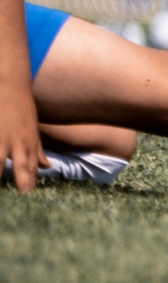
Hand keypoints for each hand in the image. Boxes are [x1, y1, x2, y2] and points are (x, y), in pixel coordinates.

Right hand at [0, 77, 38, 195]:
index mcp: (29, 143)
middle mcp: (17, 142)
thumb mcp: (34, 129)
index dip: (28, 183)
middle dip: (20, 182)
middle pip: (19, 166)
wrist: (10, 85)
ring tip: (1, 184)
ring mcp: (1, 138)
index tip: (27, 197)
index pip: (30, 168)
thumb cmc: (21, 108)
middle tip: (22, 197)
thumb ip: (38, 150)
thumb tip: (47, 167)